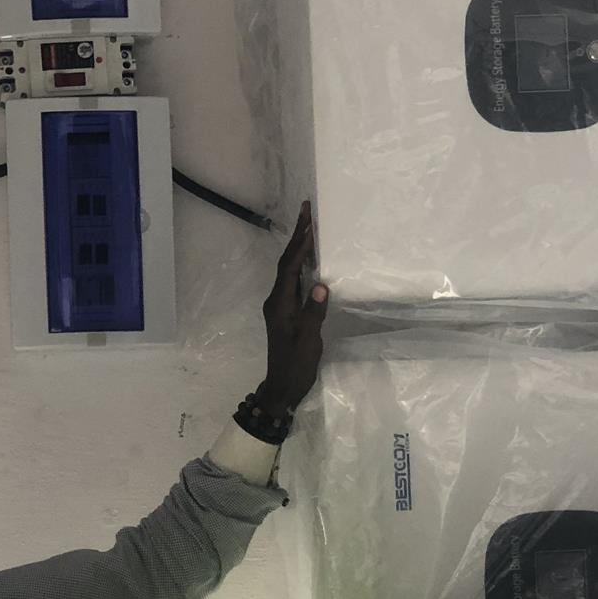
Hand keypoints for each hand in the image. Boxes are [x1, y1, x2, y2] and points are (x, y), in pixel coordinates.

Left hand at [259, 202, 328, 412]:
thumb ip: (314, 312)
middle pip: (286, 262)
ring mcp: (280, 305)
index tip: (308, 219)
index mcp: (280, 304)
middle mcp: (276, 300)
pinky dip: (301, 264)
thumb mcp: (308, 341)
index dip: (299, 242)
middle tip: (307, 211)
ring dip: (298, 248)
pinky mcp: (285, 311)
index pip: (289, 265)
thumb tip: (321, 284)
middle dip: (297, 236)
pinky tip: (311, 259)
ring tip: (310, 227)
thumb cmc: (296, 366)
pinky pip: (292, 280)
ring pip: (289, 269)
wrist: (282, 388)